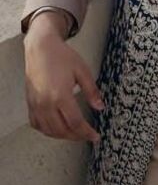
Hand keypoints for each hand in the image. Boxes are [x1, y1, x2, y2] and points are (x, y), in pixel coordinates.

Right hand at [24, 16, 103, 142]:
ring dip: (63, 136)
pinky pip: (37, 124)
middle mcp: (46, 104)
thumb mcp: (83, 71)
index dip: (86, 132)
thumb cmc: (62, 57)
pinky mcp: (30, 103)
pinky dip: (48, 130)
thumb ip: (92, 91)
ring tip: (76, 133)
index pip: (75, 123)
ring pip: (48, 130)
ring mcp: (36, 105)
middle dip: (76, 136)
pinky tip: (57, 128)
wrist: (41, 48)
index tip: (95, 136)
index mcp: (60, 96)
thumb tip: (100, 107)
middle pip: (61, 130)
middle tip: (88, 136)